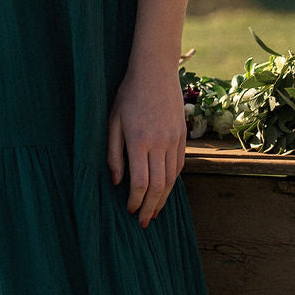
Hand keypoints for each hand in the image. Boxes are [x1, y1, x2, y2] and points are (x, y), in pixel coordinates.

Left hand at [107, 67, 185, 226]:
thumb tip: (116, 182)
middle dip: (151, 208)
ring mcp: (174, 140)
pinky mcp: (182, 136)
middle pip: (159, 186)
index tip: (129, 211)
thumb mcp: (112, 121)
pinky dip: (172, 182)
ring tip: (155, 212)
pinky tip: (164, 190)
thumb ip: (113, 153)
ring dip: (163, 199)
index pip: (140, 182)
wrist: (155, 71)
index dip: (136, 201)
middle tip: (144, 223)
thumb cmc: (128, 95)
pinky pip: (179, 165)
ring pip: (171, 179)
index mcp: (139, 141)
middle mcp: (160, 143)